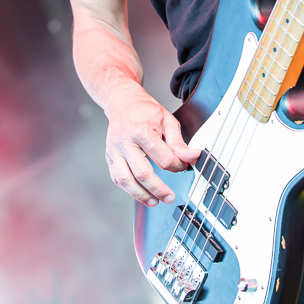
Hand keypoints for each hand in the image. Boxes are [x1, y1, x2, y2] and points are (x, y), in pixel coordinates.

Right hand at [104, 81, 200, 205]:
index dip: (176, 166)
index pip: (163, 158)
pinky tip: (140, 193)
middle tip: (170, 197)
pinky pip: (117, 178)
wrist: (122, 102)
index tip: (182, 167)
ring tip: (155, 201)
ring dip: (141, 195)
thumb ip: (179, 142)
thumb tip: (193, 156)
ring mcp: (115, 151)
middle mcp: (126, 142)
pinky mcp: (110, 157)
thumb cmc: (145, 110)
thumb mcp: (167, 120)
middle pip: (142, 173)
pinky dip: (129, 189)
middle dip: (158, 189)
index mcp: (142, 131)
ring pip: (126, 180)